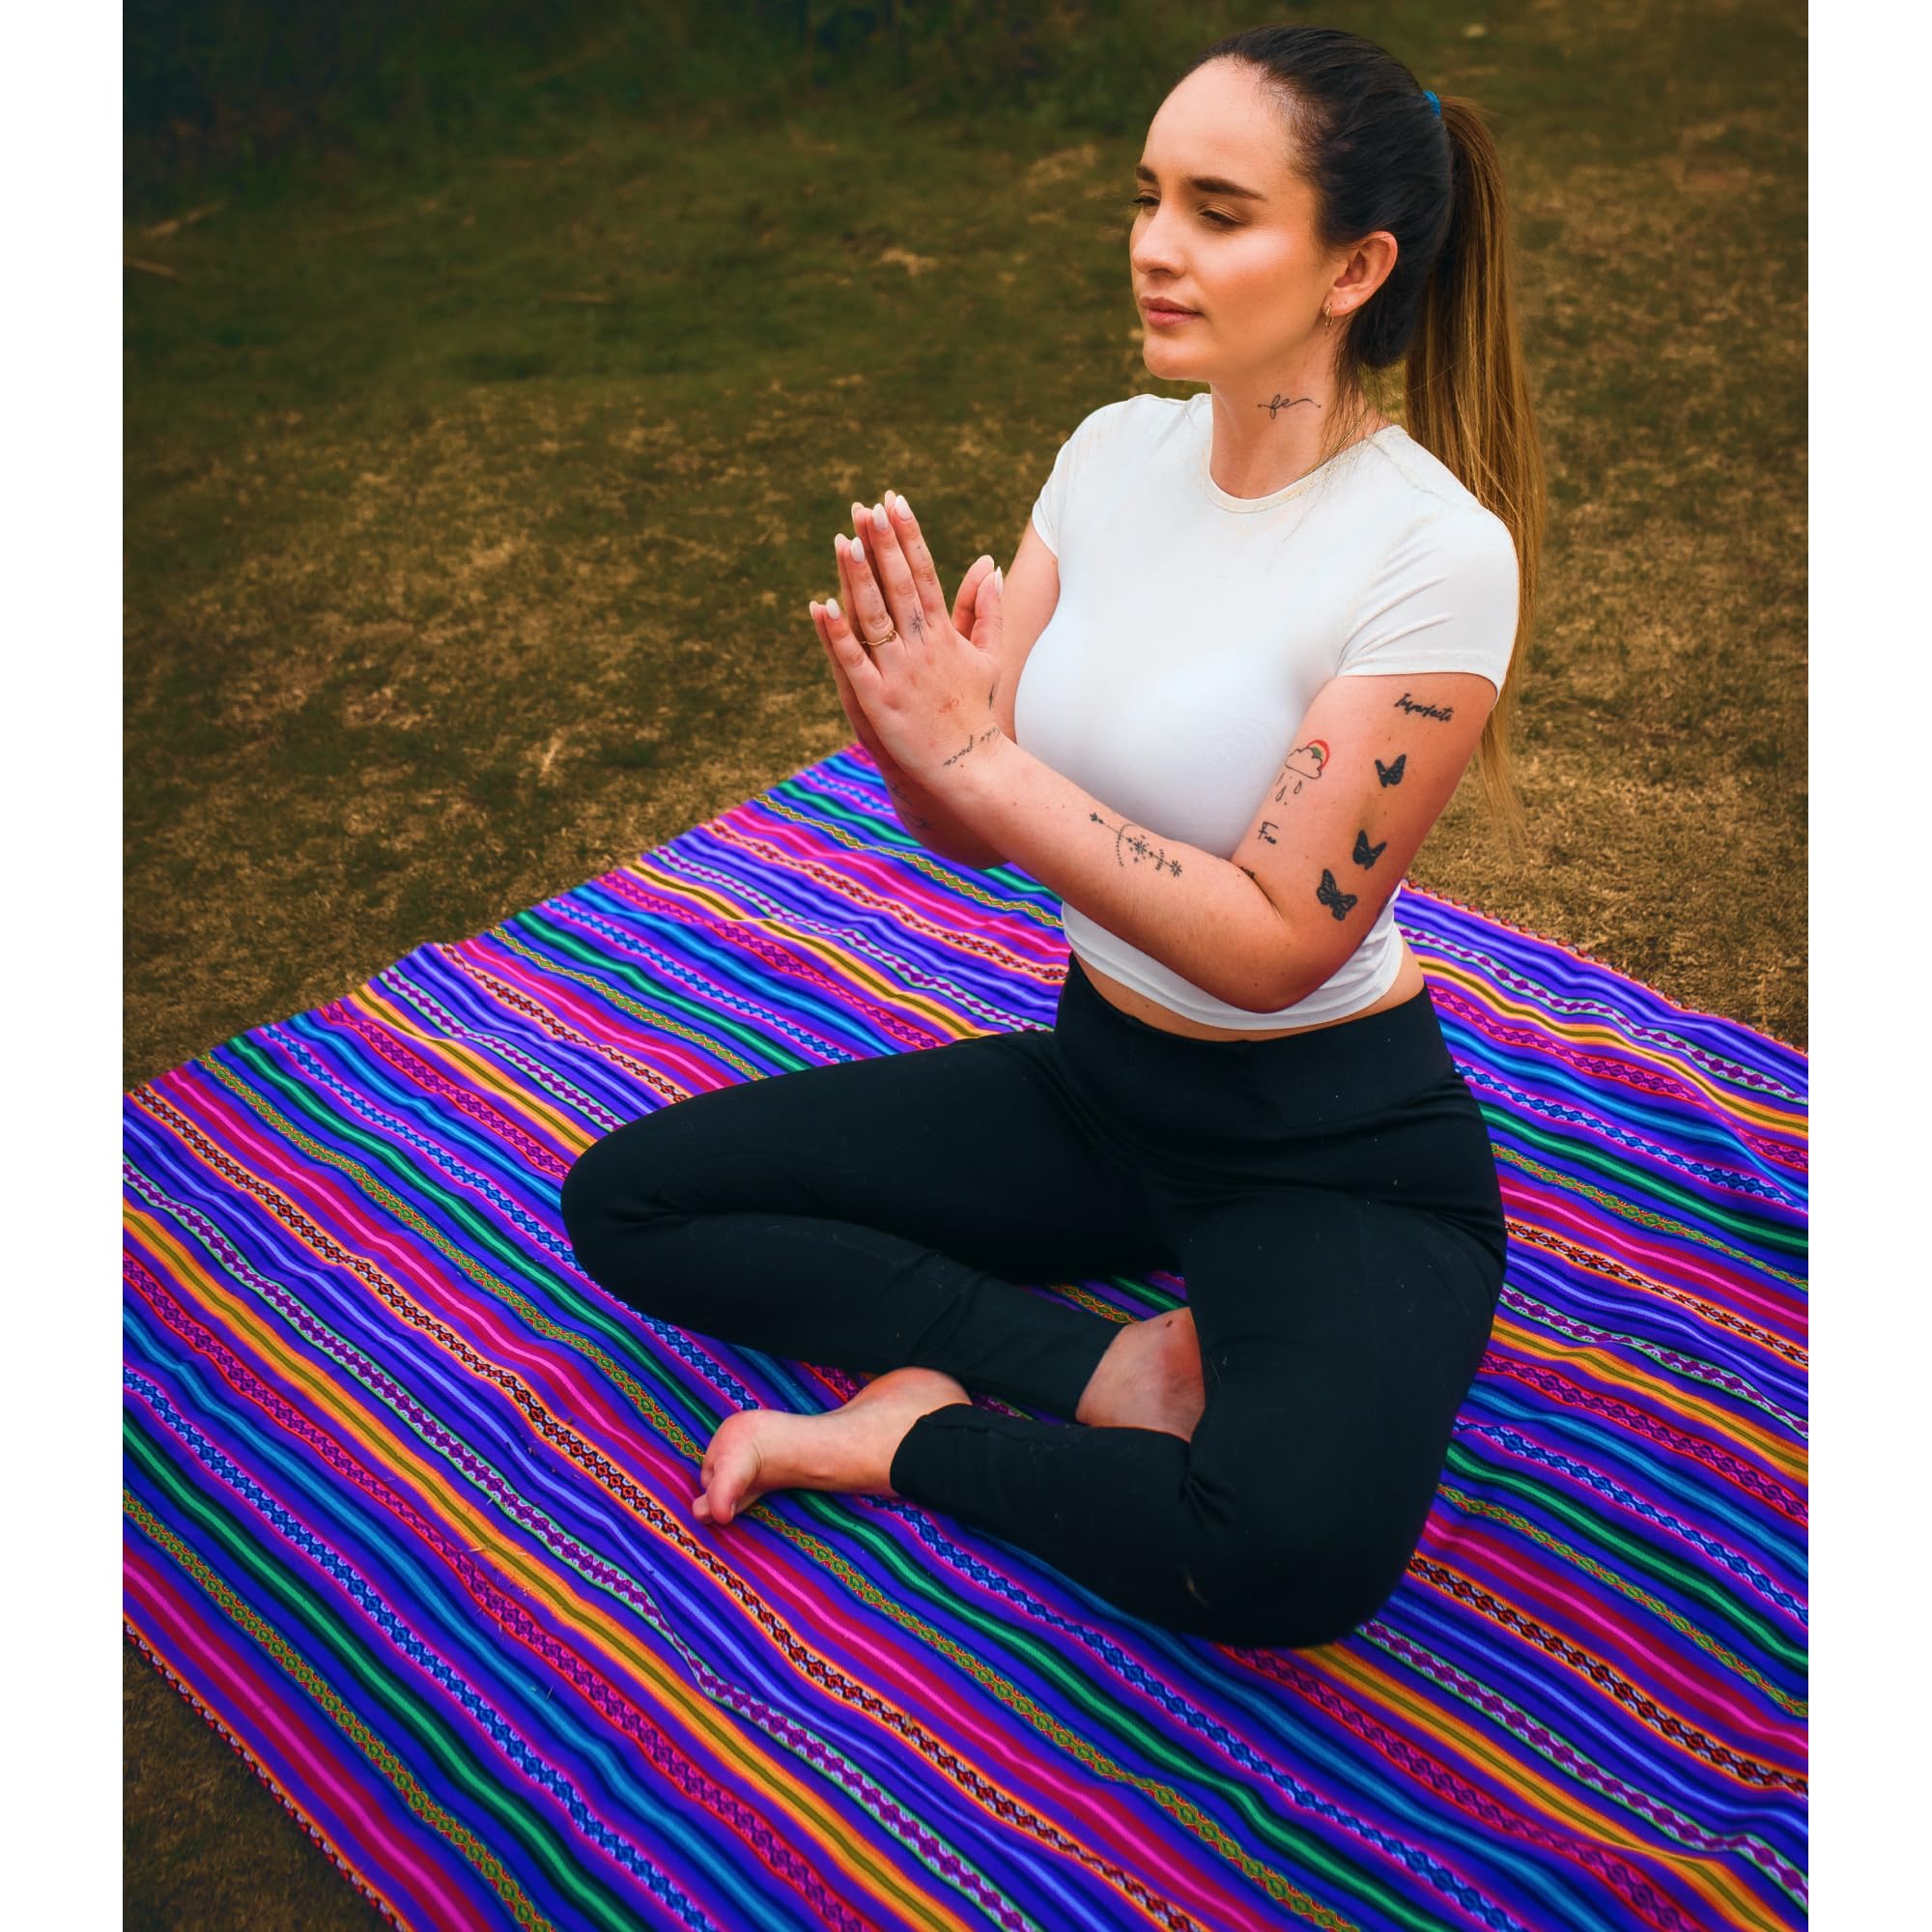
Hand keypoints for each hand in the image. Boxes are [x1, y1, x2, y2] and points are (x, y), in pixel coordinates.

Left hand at [813, 493, 1008, 790]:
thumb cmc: (975, 710)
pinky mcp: (878, 700)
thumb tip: (990, 566)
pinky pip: (853, 660)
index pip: (924, 572)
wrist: (968, 765)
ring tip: (844, 540)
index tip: (894, 501)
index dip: (908, 535)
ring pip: (874, 616)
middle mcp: (921, 647)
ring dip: (858, 578)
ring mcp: (899, 673)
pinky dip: (837, 633)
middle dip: (883, 544)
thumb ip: (987, 611)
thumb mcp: (988, 656)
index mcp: (944, 634)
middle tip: (866, 506)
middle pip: (899, 586)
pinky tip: (820, 605)